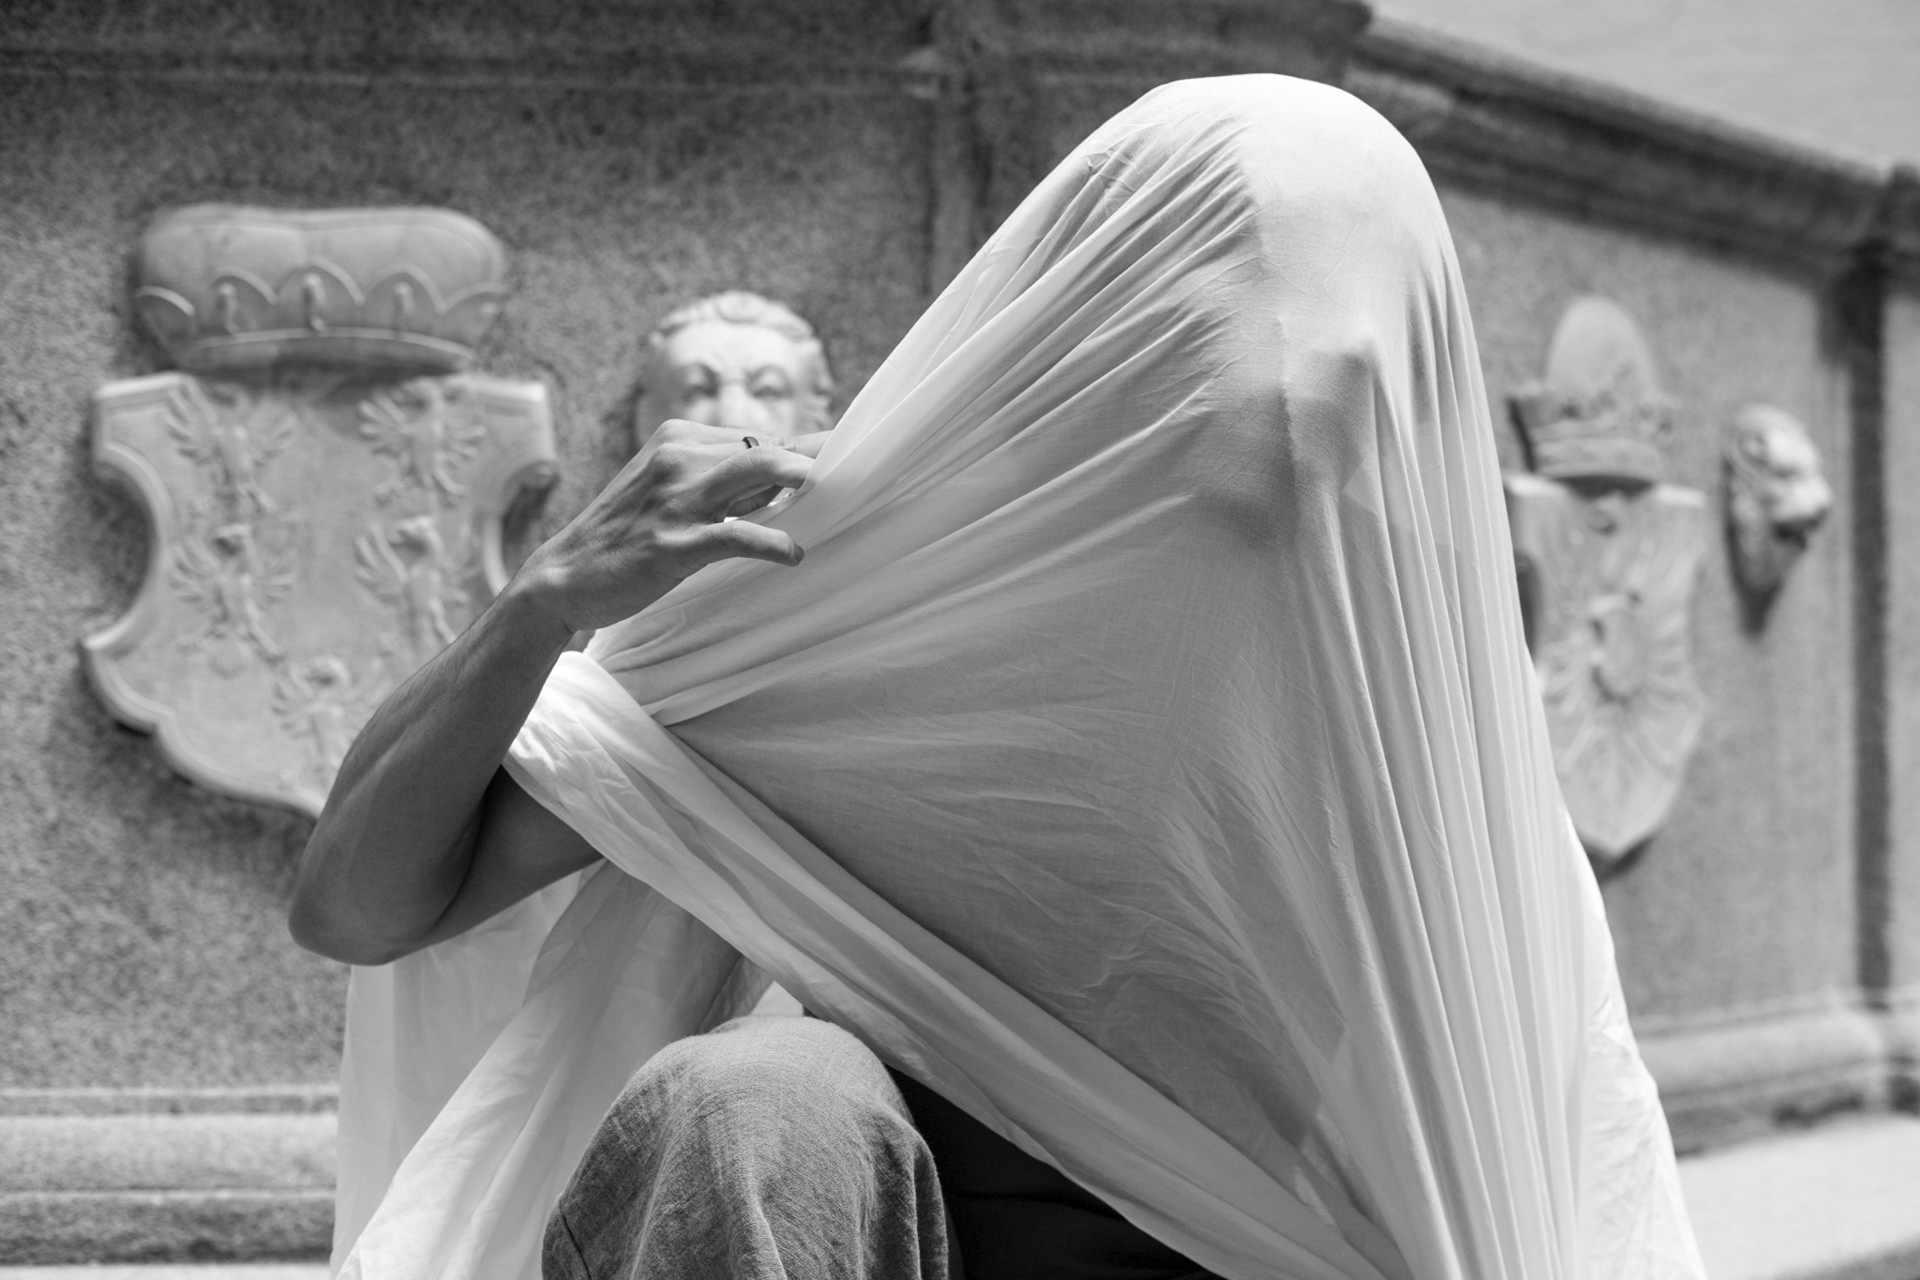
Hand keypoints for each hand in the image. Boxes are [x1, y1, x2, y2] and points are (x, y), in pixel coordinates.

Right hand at [510, 419, 815, 634]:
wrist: (563, 577)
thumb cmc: (624, 537)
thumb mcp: (667, 491)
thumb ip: (718, 480)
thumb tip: (785, 479)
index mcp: (676, 438)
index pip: (754, 436)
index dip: (801, 450)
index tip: (841, 458)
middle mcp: (676, 457)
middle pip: (763, 447)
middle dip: (811, 461)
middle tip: (856, 477)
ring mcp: (674, 499)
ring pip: (754, 470)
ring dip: (799, 477)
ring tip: (831, 493)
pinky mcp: (672, 543)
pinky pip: (736, 535)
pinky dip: (772, 544)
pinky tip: (793, 555)